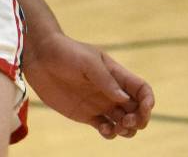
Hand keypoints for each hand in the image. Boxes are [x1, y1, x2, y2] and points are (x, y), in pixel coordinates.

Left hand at [24, 34, 153, 138]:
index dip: (148, 101)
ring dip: (127, 130)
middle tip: (126, 121)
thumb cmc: (64, 52)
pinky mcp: (86, 114)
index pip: (141, 90)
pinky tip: (103, 130)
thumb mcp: (87, 61)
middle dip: (139, 120)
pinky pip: (105, 129)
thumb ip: (105, 80)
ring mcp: (99, 104)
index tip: (144, 109)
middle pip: (137, 110)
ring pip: (124, 123)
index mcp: (115, 75)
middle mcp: (110, 91)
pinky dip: (110, 134)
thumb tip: (124, 99)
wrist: (39, 56)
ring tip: (117, 128)